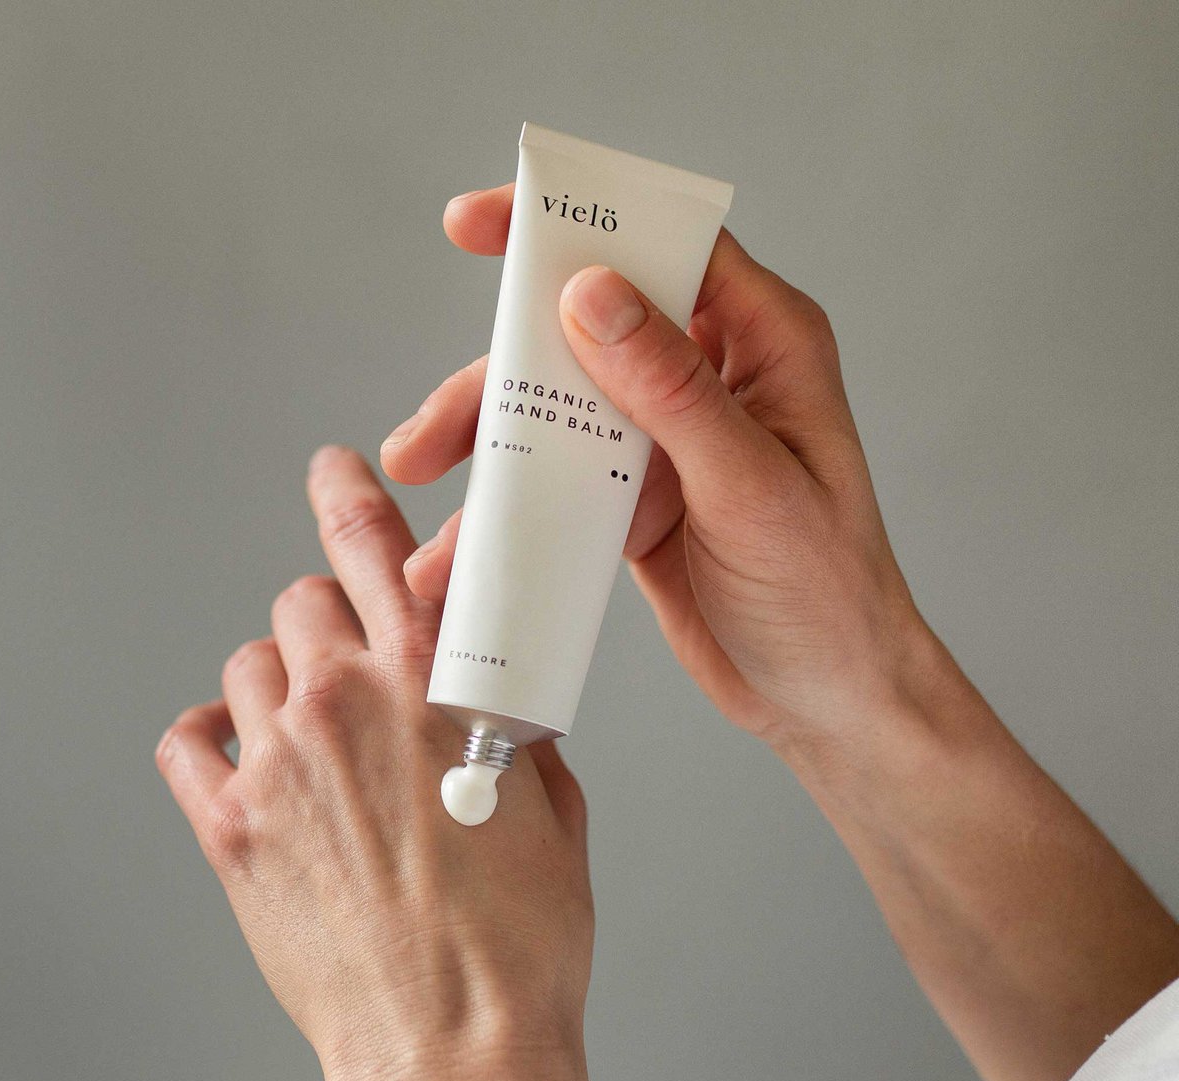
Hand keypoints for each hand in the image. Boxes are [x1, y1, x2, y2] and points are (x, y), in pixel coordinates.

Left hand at [155, 446, 592, 1080]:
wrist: (457, 1043)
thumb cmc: (518, 937)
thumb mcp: (553, 802)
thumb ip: (517, 726)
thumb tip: (502, 706)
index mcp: (429, 678)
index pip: (366, 540)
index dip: (345, 489)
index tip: (332, 469)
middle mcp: (343, 702)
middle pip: (301, 601)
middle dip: (331, 621)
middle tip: (356, 667)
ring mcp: (278, 762)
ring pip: (248, 666)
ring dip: (281, 684)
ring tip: (316, 734)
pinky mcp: (231, 829)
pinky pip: (189, 742)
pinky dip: (214, 738)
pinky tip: (248, 759)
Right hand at [382, 184, 928, 761]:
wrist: (822, 695)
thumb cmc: (824, 591)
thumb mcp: (751, 488)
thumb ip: (673, 392)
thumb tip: (592, 296)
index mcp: (763, 345)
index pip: (664, 249)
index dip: (574, 223)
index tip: (480, 225)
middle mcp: (709, 377)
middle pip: (582, 331)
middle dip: (497, 372)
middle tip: (430, 431)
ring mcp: (665, 439)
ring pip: (555, 406)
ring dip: (484, 440)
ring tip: (418, 482)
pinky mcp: (633, 499)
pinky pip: (554, 479)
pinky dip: (503, 505)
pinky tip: (456, 548)